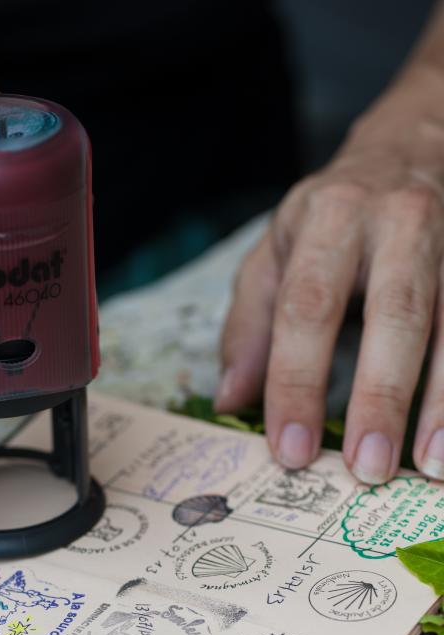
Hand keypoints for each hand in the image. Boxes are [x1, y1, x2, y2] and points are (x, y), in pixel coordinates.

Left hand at [217, 67, 443, 483]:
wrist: (413, 147)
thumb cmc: (333, 218)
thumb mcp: (275, 253)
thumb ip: (249, 326)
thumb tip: (229, 402)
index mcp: (330, 218)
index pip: (308, 307)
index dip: (296, 382)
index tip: (290, 449)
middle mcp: (399, 222)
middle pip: (395, 314)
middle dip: (380, 396)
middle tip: (368, 468)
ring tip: (431, 466)